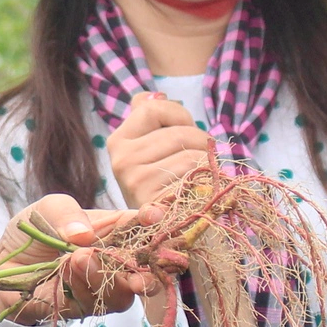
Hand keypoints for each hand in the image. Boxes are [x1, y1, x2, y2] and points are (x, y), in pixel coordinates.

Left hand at [0, 193, 171, 323]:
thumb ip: (67, 213)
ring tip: (80, 258)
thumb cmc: (34, 228)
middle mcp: (115, 261)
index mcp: (116, 230)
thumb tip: (84, 235)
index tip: (153, 217)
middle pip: (145, 272)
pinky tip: (64, 272)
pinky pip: (91, 306)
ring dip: (103, 277)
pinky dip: (80, 288)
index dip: (155, 223)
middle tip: (137, 274)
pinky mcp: (80, 307)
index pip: (145, 228)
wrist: (3, 261)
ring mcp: (100, 287)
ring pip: (121, 295)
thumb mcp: (48, 208)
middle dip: (147, 274)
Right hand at [106, 93, 214, 207]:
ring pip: (193, 156)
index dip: (179, 116)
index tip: (183, 135)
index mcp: (118, 142)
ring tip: (199, 178)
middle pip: (180, 133)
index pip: (153, 108)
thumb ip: (148, 117)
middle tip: (198, 161)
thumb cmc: (162, 185)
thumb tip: (156, 94)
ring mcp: (138, 182)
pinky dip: (207, 183)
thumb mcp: (148, 149)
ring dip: (208, 165)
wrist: (166, 232)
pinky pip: (198, 178)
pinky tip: (198, 193)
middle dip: (200, 143)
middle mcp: (122, 160)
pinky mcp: (159, 203)